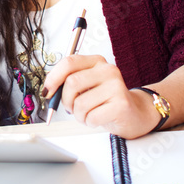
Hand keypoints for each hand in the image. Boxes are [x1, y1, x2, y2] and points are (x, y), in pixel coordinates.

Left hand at [41, 55, 160, 138]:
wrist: (136, 114)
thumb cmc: (106, 100)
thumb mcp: (88, 85)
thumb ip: (70, 82)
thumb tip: (49, 89)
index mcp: (97, 61)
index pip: (69, 62)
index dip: (53, 77)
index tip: (48, 91)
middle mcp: (108, 70)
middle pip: (72, 83)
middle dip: (66, 101)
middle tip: (71, 108)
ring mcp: (116, 86)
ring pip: (80, 103)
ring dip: (79, 115)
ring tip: (88, 114)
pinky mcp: (121, 104)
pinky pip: (92, 116)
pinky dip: (89, 122)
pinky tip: (98, 119)